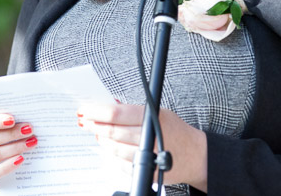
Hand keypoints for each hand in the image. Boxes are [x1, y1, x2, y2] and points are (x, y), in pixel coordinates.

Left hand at [77, 103, 207, 191]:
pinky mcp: (147, 172)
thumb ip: (134, 111)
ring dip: (103, 140)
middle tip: (85, 121)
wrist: (196, 155)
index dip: (96, 111)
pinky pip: (121, 164)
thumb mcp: (158, 112)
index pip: (116, 113)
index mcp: (151, 117)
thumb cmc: (176, 130)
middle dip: (95, 126)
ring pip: (114, 149)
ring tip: (98, 134)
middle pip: (112, 131)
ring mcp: (148, 156)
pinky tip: (111, 148)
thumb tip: (108, 106)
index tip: (85, 109)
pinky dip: (114, 155)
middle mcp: (149, 137)